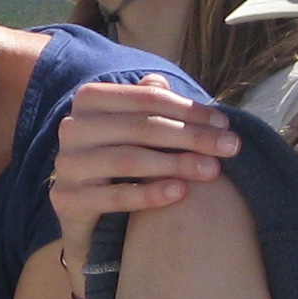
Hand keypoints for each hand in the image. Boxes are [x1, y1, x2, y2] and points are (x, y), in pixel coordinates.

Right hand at [49, 77, 238, 232]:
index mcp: (90, 100)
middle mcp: (73, 128)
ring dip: (176, 163)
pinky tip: (180, 192)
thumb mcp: (137, 131)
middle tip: (230, 147)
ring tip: (212, 170)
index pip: (146, 98)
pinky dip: (150, 193)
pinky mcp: (67, 201)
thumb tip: (161, 80)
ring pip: (128, 159)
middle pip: (141, 127)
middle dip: (191, 136)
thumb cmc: (120, 165)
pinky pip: (114, 196)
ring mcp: (67, 165)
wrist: (88, 218)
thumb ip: (150, 106)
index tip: (225, 125)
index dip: (188, 109)